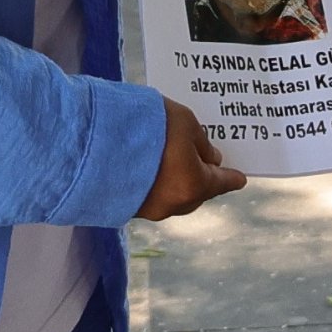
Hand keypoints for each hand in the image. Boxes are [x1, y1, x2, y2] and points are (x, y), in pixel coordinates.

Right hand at [135, 98, 245, 218]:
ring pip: (172, 196)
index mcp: (194, 185)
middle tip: (205, 164)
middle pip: (197, 193)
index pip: (220, 183)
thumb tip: (210, 158)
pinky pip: (150, 195)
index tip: (240, 179)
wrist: (90, 146)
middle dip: (202, 180)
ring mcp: (147, 209)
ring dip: (177, 183)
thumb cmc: (146, 128)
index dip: (231, 178)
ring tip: (175, 164)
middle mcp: (173, 203)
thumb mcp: (184, 122)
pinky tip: (151, 171)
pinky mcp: (125, 206)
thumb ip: (201, 141)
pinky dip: (157, 185)